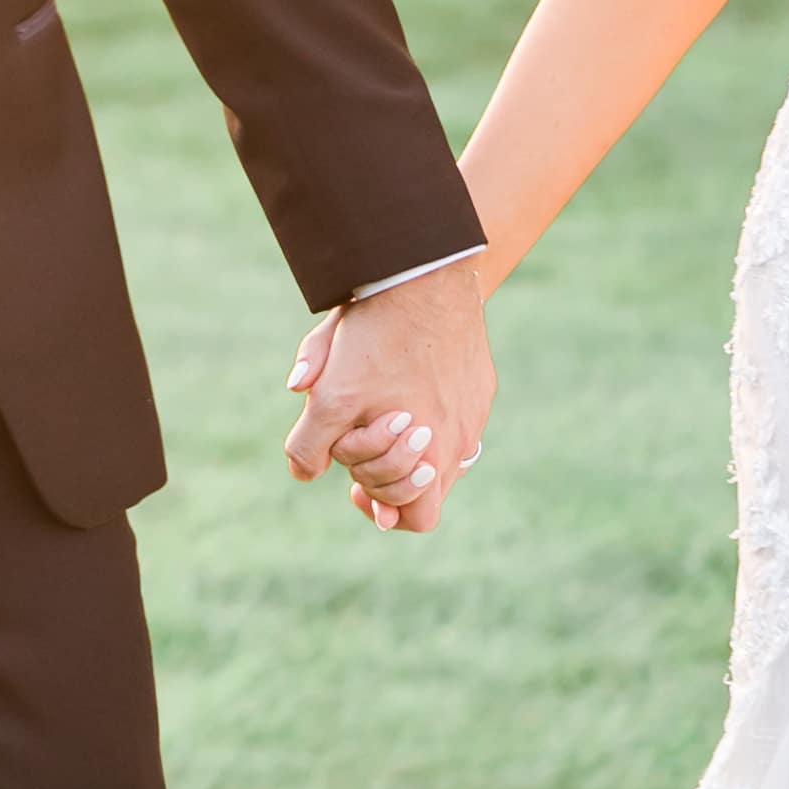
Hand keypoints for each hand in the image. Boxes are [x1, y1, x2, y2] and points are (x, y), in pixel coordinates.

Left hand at [283, 263, 494, 534]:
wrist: (424, 270)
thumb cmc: (373, 331)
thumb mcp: (329, 391)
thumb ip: (310, 443)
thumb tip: (306, 474)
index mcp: (423, 448)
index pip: (410, 518)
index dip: (377, 507)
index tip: (354, 487)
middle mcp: (456, 439)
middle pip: (429, 496)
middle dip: (391, 481)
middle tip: (362, 459)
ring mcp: (474, 414)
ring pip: (447, 462)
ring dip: (412, 455)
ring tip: (383, 427)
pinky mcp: (482, 388)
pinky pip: (462, 424)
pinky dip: (434, 421)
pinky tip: (408, 392)